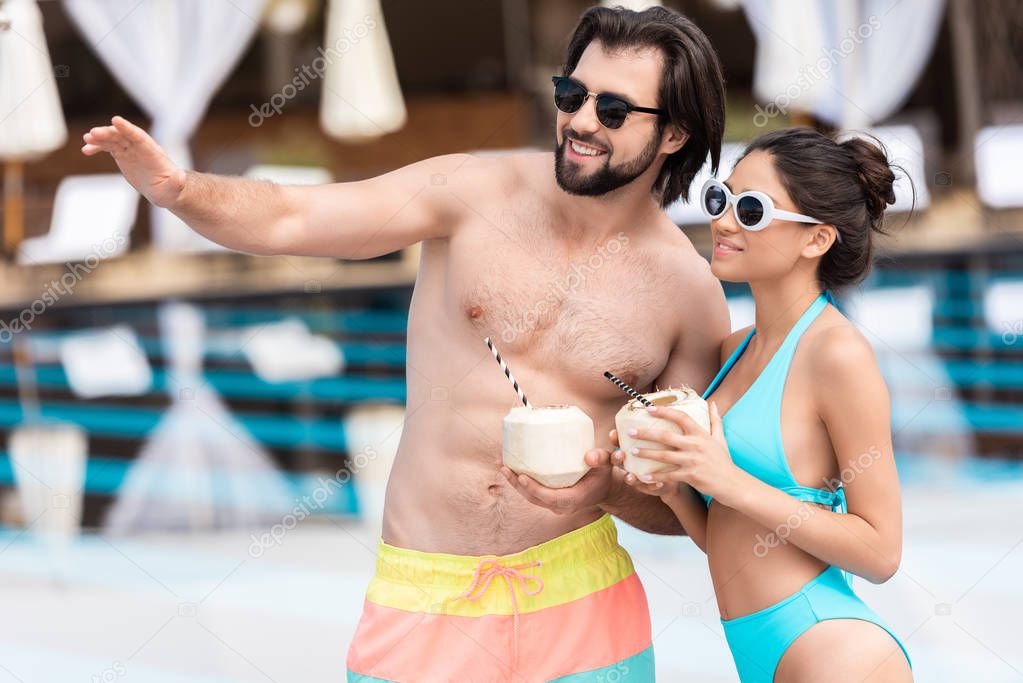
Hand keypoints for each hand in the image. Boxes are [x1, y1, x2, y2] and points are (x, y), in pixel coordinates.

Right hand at [82, 116, 185, 208]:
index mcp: (153, 153)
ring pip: (114, 140)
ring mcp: (131, 150)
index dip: (127, 129)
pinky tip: (86, 150)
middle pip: (123, 136)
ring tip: (87, 139)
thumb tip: (180, 178)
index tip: (115, 120)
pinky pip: (108, 147)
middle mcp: (141, 148)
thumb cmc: (172, 189)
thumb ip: (177, 182)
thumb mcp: (175, 188)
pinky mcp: (123, 155)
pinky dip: (97, 147)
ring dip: (100, 138)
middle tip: (93, 133)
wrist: (165, 189)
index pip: (139, 137)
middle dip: (108, 133)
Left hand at [500, 448, 613, 514]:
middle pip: (534, 498)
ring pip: (530, 496)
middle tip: (504, 467)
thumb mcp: (606, 465)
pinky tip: (510, 468)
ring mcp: (554, 504)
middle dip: (517, 484)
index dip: (534, 489)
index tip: (522, 477)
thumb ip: (599, 459)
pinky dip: (520, 482)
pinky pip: (532, 493)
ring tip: (501, 465)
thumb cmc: (603, 475)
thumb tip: (590, 455)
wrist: (604, 489)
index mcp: (573, 500)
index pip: (549, 498)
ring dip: (514, 483)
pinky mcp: (549, 498)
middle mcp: (560, 506)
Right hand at [608, 429, 679, 500]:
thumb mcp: (655, 439)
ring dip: (631, 477)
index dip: (614, 438)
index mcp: (628, 450)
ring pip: (630, 477)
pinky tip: (659, 484)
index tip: (612, 433)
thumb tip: (655, 404)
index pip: (618, 443)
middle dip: (617, 458)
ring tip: (631, 476)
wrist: (666, 478)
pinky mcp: (649, 487)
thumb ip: (654, 426)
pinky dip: (653, 486)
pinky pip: (648, 488)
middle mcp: (629, 464)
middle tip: (621, 454)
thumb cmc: (660, 453)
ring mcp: (638, 476)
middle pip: (618, 461)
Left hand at [624, 402, 741, 503]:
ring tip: (631, 452)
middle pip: (666, 436)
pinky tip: (643, 475)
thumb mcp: (720, 438)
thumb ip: (715, 420)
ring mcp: (692, 461)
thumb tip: (712, 403)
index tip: (648, 408)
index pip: (681, 417)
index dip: (664, 411)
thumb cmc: (723, 460)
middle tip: (629, 432)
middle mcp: (695, 445)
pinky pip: (669, 475)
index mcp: (700, 434)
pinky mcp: (690, 476)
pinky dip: (655, 476)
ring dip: (646, 454)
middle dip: (645, 433)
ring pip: (664, 456)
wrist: (732, 483)